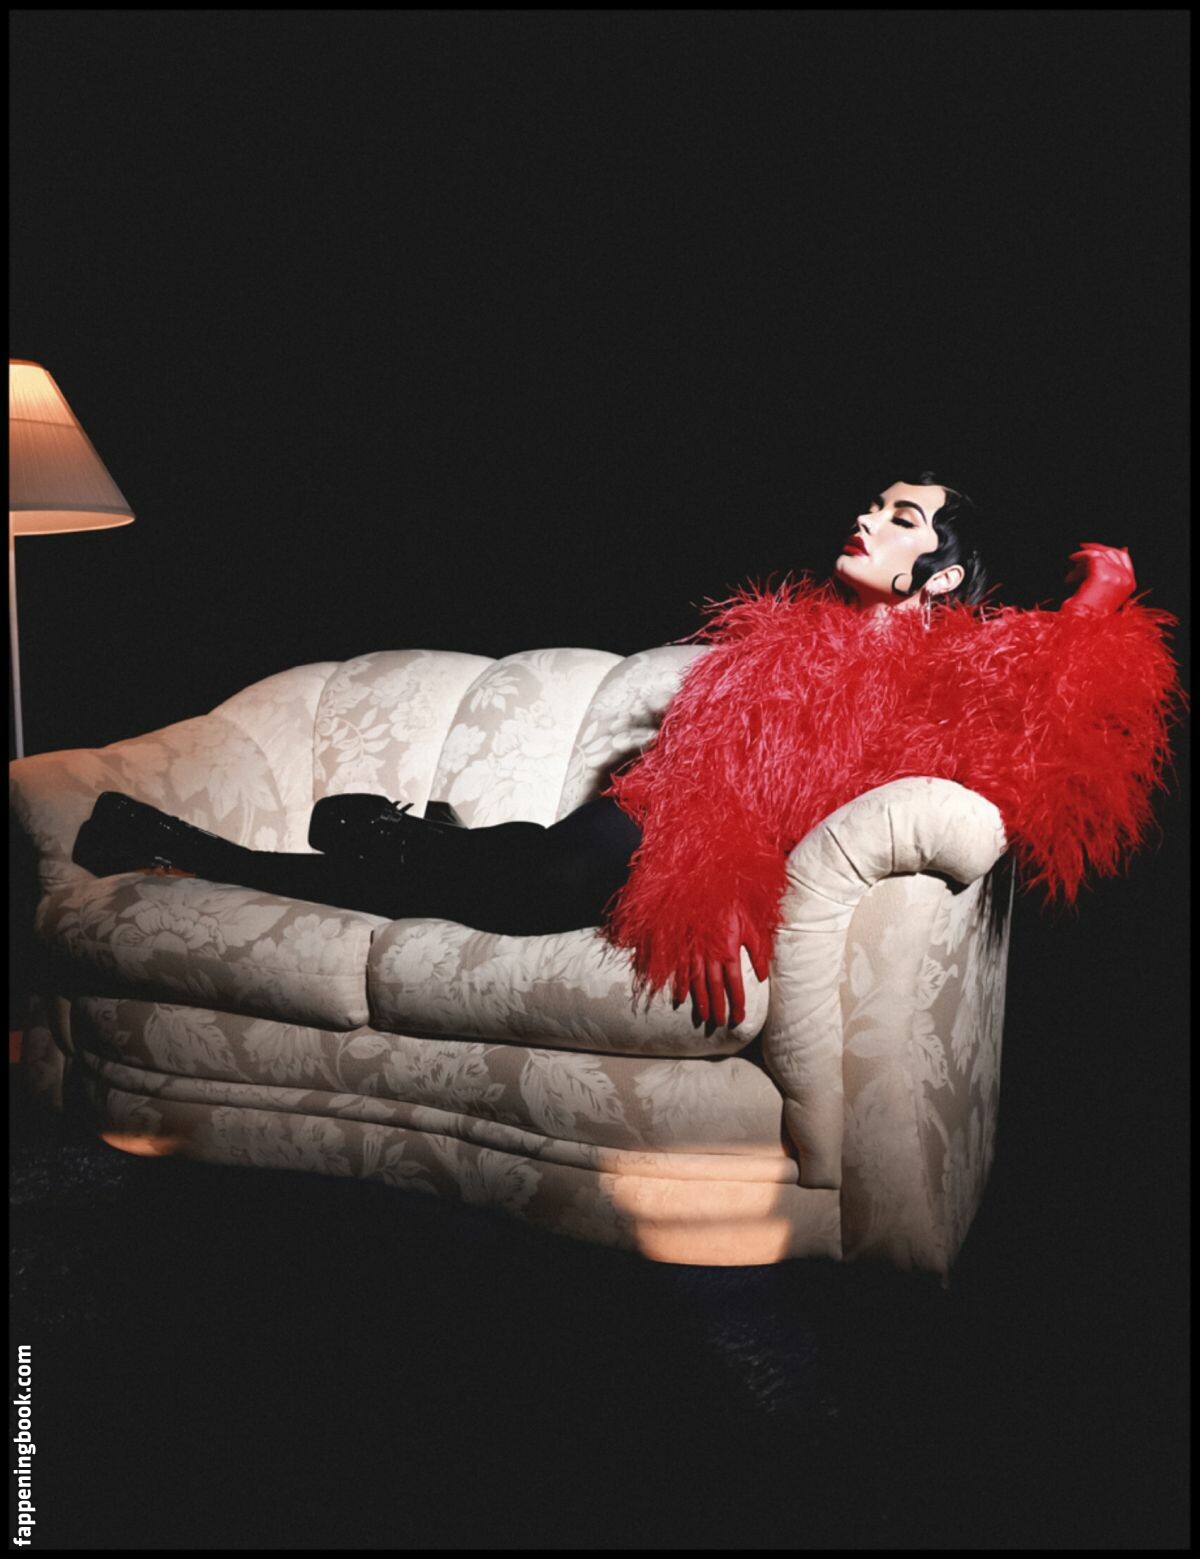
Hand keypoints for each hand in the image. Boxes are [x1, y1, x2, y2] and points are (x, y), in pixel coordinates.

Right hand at [670, 906, 770, 1028]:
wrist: (706, 887)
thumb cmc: (732, 905)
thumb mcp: (751, 926)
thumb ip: (758, 953)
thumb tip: (763, 977)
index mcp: (729, 953)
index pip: (734, 985)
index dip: (737, 1004)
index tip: (739, 1019)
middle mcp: (710, 957)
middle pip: (714, 989)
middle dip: (718, 1009)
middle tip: (720, 1024)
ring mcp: (694, 952)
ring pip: (697, 984)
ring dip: (700, 1003)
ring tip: (703, 1018)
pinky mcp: (683, 946)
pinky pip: (680, 971)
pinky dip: (680, 986)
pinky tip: (680, 999)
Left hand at [1062, 543, 1135, 615]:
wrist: (1081, 624)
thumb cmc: (1089, 612)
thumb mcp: (1106, 591)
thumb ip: (1112, 572)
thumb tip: (1123, 548)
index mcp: (1130, 584)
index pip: (1123, 557)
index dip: (1108, 550)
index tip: (1093, 549)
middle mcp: (1126, 579)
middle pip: (1112, 553)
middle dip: (1095, 550)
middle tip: (1082, 548)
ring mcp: (1115, 575)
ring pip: (1100, 554)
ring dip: (1085, 557)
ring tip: (1073, 561)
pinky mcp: (1102, 574)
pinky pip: (1091, 556)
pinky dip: (1080, 556)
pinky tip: (1072, 558)